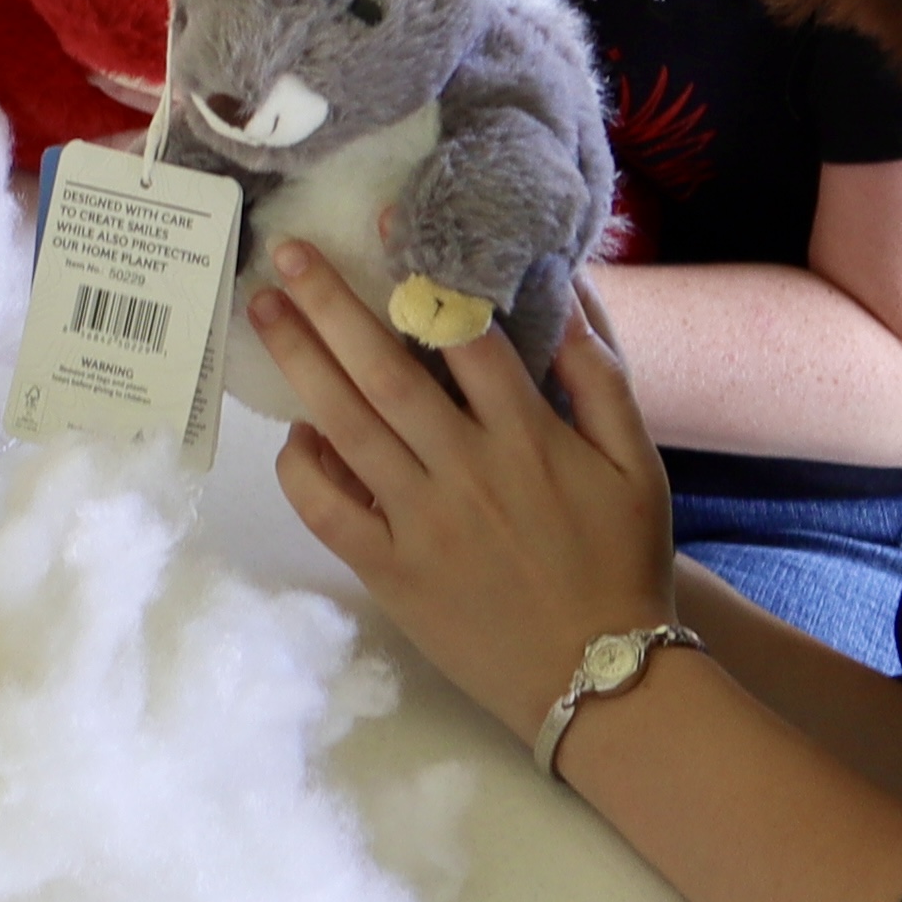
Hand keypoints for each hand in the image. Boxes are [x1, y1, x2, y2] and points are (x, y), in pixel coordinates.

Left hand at [257, 249, 679, 748]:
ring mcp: (422, 521)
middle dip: (331, 305)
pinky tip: (294, 432)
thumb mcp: (637, 464)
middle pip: (385, 371)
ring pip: (347, 427)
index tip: (385, 224)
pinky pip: (330, 511)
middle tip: (287, 252)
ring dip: (301, 363)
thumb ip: (601, 377)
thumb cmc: (621, 564)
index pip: (465, 336)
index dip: (424, 275)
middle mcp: (467, 469)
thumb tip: (569, 293)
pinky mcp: (391, 572)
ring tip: (264, 312)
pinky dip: (304, 468)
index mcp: (528, 435)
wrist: (601, 678)